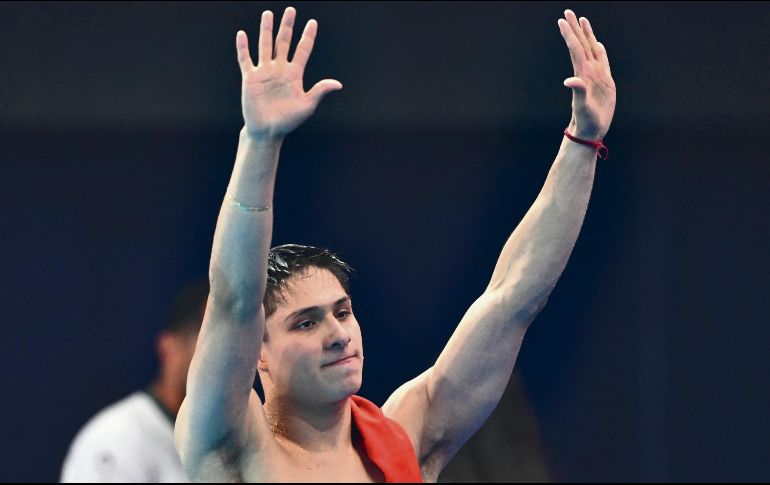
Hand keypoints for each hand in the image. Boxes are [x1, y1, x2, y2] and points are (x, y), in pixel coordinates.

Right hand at [236, 7, 341, 138]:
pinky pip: (246, 59)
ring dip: (266, 30)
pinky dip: (243, 48)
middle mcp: (280, 69)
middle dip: (287, 26)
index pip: (303, 50)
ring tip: (268, 14)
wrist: (268, 131)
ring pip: (265, 45)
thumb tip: (338, 84)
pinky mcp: (250, 78)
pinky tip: (242, 34)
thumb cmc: (288, 121)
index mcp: (295, 75)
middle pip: (283, 42)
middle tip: (291, 10)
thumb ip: (319, 91)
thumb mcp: (307, 105)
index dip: (308, 36)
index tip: (313, 22)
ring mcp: (264, 72)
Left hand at [557, 10, 615, 139]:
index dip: (570, 35)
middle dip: (575, 28)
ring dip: (586, 34)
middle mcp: (588, 71)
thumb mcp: (582, 106)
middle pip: (581, 44)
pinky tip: (596, 42)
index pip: (575, 49)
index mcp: (582, 74)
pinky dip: (598, 49)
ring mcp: (596, 75)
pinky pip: (602, 60)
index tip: (562, 20)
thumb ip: (578, 92)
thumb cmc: (585, 120)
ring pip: (591, 49)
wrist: (590, 129)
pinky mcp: (604, 80)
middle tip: (568, 12)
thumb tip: (570, 80)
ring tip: (582, 20)